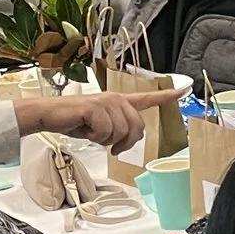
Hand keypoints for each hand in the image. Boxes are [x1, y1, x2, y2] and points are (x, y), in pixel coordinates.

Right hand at [12, 90, 165, 154]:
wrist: (49, 116)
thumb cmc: (74, 121)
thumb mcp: (102, 129)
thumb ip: (118, 132)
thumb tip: (124, 143)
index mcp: (120, 102)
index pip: (148, 99)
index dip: (167, 96)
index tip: (185, 90)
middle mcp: (116, 99)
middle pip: (137, 129)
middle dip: (123, 142)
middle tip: (107, 143)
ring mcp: (107, 102)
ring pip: (120, 133)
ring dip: (104, 139)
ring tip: (91, 130)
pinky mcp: (96, 107)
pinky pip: (105, 133)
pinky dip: (94, 137)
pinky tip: (84, 128)